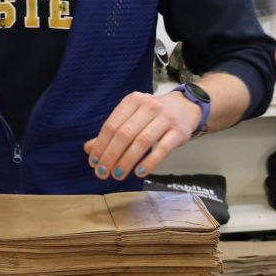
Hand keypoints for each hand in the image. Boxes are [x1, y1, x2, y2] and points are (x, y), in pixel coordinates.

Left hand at [83, 90, 200, 180]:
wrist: (185, 108)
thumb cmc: (153, 116)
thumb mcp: (132, 117)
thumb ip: (112, 132)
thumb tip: (89, 149)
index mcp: (133, 101)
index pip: (111, 125)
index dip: (100, 145)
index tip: (94, 163)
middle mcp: (149, 106)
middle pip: (125, 134)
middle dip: (111, 156)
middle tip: (103, 173)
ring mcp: (166, 118)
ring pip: (142, 142)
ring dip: (127, 161)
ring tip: (118, 175)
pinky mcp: (179, 131)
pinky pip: (162, 149)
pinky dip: (149, 162)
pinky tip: (139, 173)